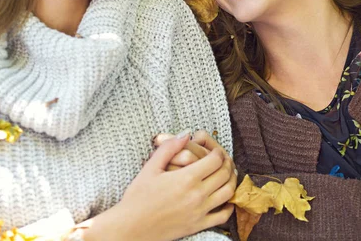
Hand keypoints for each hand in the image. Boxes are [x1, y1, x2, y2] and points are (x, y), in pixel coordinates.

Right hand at [84, 134, 235, 240]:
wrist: (129, 228)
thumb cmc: (137, 197)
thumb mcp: (150, 168)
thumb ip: (169, 148)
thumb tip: (186, 133)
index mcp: (187, 178)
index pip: (216, 160)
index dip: (218, 152)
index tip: (214, 150)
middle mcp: (197, 194)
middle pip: (225, 174)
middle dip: (227, 164)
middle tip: (223, 160)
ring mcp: (199, 211)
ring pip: (228, 193)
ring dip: (231, 182)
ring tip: (226, 176)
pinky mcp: (198, 225)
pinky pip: (222, 216)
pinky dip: (228, 206)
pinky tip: (224, 200)